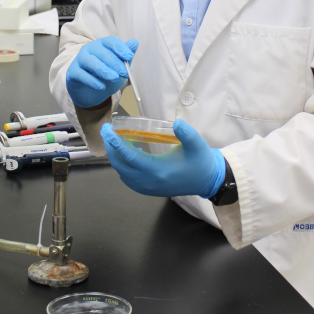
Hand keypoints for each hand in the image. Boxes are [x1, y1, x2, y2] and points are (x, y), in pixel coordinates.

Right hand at [65, 37, 137, 108]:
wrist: (91, 92)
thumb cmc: (106, 76)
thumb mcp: (119, 67)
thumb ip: (126, 56)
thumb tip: (135, 42)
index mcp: (102, 45)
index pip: (110, 41)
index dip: (120, 48)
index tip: (129, 57)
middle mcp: (89, 49)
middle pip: (101, 51)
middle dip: (114, 62)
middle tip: (124, 73)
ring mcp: (79, 60)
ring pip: (90, 61)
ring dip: (103, 69)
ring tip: (114, 78)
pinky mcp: (72, 72)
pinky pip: (81, 74)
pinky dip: (92, 81)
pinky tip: (101, 87)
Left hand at [101, 119, 225, 198]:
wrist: (206, 181)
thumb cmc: (200, 161)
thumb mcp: (197, 144)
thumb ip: (187, 133)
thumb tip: (177, 123)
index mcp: (158, 170)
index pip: (130, 157)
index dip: (116, 143)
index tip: (107, 130)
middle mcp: (149, 181)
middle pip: (120, 165)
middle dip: (110, 148)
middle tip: (107, 132)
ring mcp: (147, 188)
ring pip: (122, 173)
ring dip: (116, 157)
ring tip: (117, 140)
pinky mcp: (149, 189)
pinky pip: (128, 178)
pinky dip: (123, 166)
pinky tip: (129, 154)